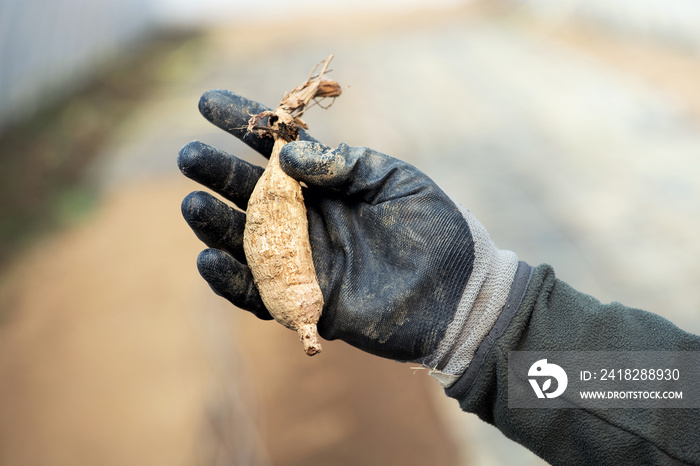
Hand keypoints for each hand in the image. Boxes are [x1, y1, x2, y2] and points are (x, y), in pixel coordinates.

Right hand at [178, 90, 517, 372]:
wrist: (461, 295)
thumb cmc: (436, 231)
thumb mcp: (396, 181)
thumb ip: (346, 164)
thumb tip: (290, 155)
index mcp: (329, 185)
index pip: (277, 151)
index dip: (244, 126)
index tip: (208, 104)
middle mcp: (310, 219)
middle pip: (251, 193)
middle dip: (218, 173)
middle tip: (190, 155)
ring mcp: (305, 260)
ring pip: (246, 240)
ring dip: (216, 223)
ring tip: (193, 203)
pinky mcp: (306, 301)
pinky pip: (258, 291)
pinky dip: (230, 278)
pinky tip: (209, 258)